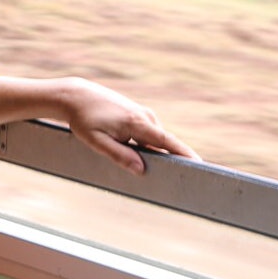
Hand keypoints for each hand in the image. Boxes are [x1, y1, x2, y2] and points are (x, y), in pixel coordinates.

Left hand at [58, 77, 197, 174]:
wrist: (77, 96)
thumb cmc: (84, 119)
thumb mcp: (96, 141)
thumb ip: (119, 155)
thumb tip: (141, 170)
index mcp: (137, 123)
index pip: (167, 141)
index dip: (185, 153)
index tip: (200, 164)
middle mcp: (145, 116)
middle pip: (165, 144)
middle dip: (173, 160)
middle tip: (177, 182)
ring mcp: (143, 115)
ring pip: (155, 141)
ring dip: (157, 155)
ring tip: (157, 174)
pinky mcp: (139, 116)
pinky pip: (149, 136)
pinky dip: (149, 147)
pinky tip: (141, 158)